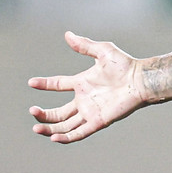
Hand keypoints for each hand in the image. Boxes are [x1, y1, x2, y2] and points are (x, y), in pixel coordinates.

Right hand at [28, 32, 147, 143]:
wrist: (140, 80)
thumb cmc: (125, 65)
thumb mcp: (102, 51)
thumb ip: (84, 45)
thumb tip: (67, 34)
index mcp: (82, 83)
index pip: (58, 85)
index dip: (44, 84)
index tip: (31, 83)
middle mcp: (84, 99)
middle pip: (59, 112)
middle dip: (44, 114)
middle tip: (32, 111)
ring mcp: (90, 112)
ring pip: (65, 125)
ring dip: (50, 128)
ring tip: (36, 127)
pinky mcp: (98, 121)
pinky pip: (79, 133)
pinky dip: (66, 137)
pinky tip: (53, 138)